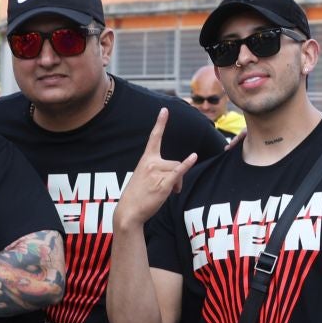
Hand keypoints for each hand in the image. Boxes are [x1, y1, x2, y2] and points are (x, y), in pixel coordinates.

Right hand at [114, 109, 197, 232]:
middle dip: (176, 175)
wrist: (129, 212)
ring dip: (177, 183)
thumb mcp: (143, 178)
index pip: (154, 138)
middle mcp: (151, 163)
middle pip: (174, 162)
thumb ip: (157, 172)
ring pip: (177, 171)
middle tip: (171, 189)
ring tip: (170, 193)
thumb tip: (175, 178)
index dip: (160, 123)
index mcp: (145, 160)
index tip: (164, 110)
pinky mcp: (163, 184)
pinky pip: (178, 172)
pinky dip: (187, 165)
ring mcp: (157, 173)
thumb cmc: (136, 196)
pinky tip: (193, 157)